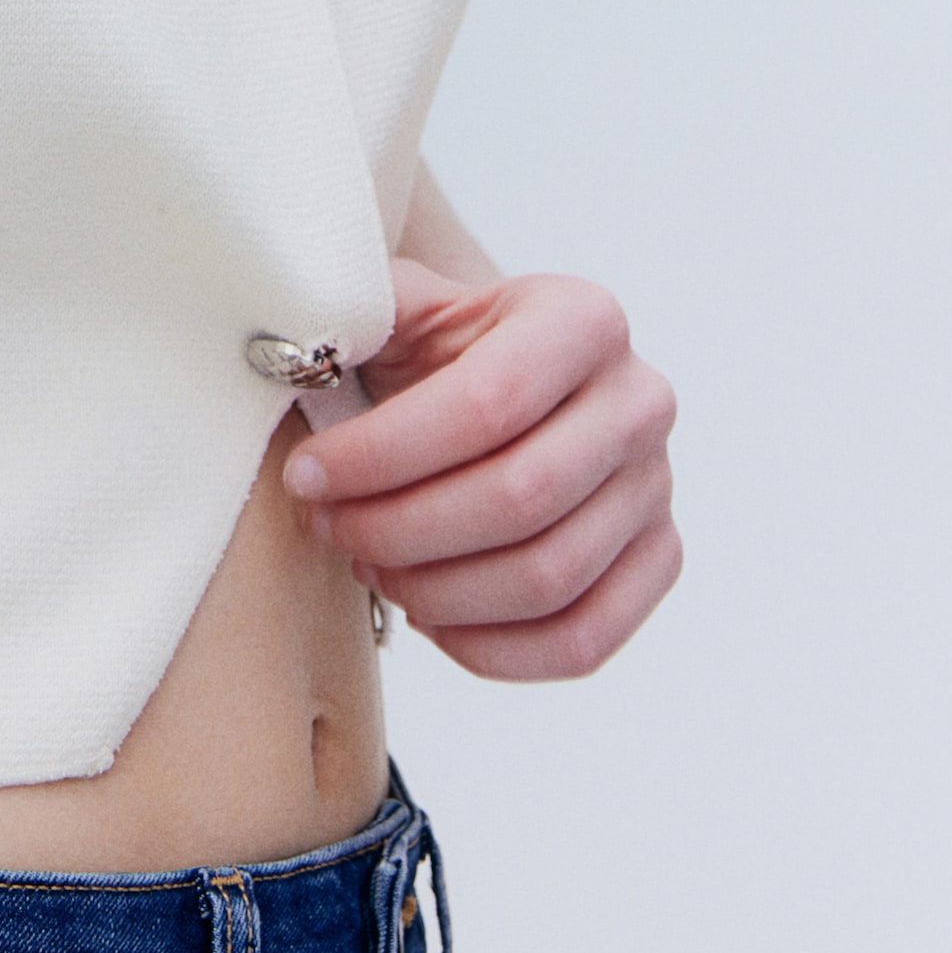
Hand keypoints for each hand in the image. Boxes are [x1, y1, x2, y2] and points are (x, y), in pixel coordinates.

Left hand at [286, 259, 680, 679]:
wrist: (510, 379)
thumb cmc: (442, 348)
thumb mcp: (407, 305)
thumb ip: (359, 313)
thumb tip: (293, 357)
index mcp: (583, 319)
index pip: (487, 404)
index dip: (384, 454)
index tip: (307, 476)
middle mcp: (638, 400)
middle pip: (520, 498)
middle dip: (400, 527)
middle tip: (328, 526)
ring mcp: (656, 487)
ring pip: (547, 578)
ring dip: (435, 590)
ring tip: (367, 563)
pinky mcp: (658, 559)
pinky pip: (583, 639)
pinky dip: (491, 647)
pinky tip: (426, 616)